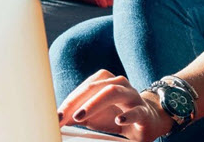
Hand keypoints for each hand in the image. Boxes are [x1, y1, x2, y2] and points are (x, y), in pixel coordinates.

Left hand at [57, 70, 171, 140]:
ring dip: (94, 104)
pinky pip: (136, 111)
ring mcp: (132, 96)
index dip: (68, 101)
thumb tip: (58, 118)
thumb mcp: (94, 117)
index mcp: (104, 82)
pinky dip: (127, 115)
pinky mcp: (143, 112)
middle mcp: (118, 84)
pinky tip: (118, 120)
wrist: (148, 121)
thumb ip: (78, 115)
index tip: (55, 115)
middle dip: (76, 101)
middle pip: (95, 87)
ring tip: (80, 116)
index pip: (83, 88)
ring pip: (113, 92)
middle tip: (62, 116)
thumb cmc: (117, 116)